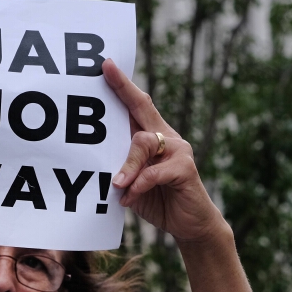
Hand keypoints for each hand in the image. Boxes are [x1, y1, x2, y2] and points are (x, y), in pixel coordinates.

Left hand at [102, 60, 226, 243]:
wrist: (190, 225)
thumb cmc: (159, 201)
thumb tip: (101, 165)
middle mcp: (167, 137)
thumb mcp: (132, 185)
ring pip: (143, 143)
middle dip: (122, 90)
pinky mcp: (186, 168)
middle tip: (105, 74)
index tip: (105, 66)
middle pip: (142, 110)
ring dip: (127, 164)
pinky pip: (155, 171)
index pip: (136, 106)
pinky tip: (130, 196)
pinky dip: (140, 183)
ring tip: (118, 184)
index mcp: (152, 138)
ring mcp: (178, 150)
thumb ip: (121, 171)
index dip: (122, 86)